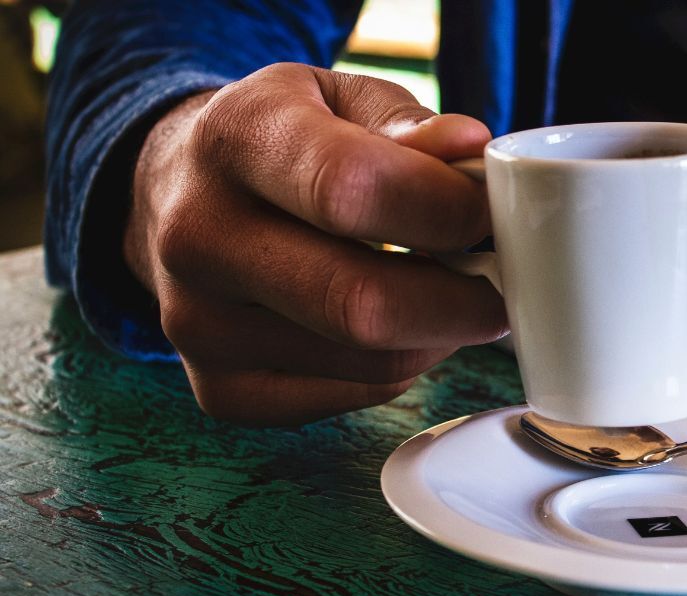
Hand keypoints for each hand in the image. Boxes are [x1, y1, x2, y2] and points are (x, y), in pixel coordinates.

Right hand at [124, 63, 506, 425]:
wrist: (178, 192)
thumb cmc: (285, 144)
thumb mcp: (338, 99)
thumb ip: (407, 124)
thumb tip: (470, 153)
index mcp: (235, 139)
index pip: (348, 188)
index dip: (443, 209)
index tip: (489, 213)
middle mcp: (199, 236)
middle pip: (360, 303)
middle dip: (461, 300)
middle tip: (502, 281)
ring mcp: (197, 324)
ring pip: (369, 363)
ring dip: (439, 335)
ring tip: (451, 295)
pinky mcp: (218, 389)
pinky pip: (350, 398)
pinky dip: (400, 369)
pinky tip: (401, 328)